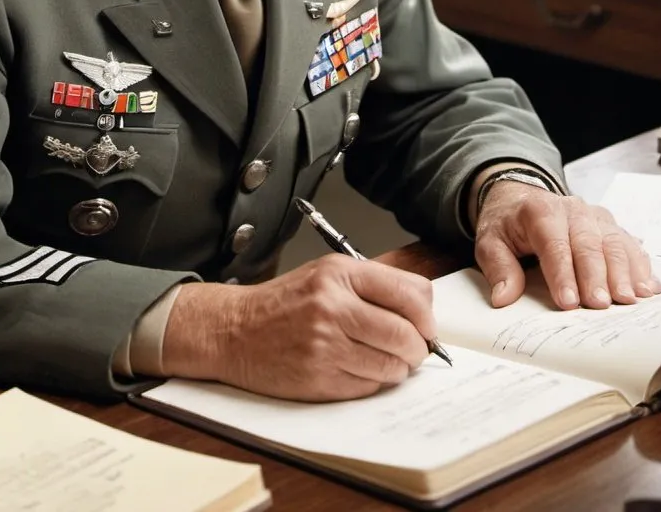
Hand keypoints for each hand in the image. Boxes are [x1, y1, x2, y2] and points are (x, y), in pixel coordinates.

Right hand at [162, 255, 435, 400]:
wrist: (234, 330)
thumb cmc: (283, 303)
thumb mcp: (326, 275)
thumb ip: (373, 286)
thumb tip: (423, 313)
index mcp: (340, 274)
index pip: (410, 295)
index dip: (426, 317)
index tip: (425, 328)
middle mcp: (333, 306)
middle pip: (406, 335)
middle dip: (417, 349)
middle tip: (411, 351)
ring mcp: (325, 344)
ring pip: (392, 366)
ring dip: (396, 369)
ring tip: (378, 359)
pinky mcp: (318, 378)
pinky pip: (368, 387)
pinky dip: (370, 382)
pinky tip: (354, 369)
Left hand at [474, 181, 660, 309]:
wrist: (520, 198)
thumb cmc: (507, 224)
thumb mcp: (489, 241)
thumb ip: (498, 267)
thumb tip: (504, 297)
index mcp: (539, 211)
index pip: (553, 244)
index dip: (562, 274)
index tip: (568, 302)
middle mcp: (572, 210)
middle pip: (589, 244)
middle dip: (596, 276)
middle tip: (601, 305)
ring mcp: (596, 217)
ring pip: (615, 243)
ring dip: (624, 273)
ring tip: (630, 299)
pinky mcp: (611, 226)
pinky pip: (631, 244)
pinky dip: (642, 266)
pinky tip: (649, 288)